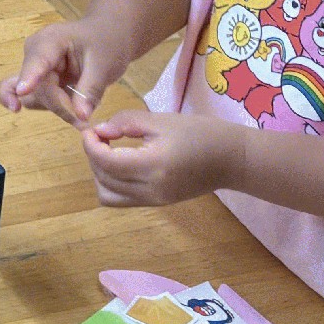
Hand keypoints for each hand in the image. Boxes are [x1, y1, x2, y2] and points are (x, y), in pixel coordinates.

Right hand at [0, 18, 132, 125]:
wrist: (108, 34)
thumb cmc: (107, 42)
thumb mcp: (104, 65)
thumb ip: (90, 90)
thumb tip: (81, 117)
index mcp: (50, 41)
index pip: (38, 61)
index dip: (29, 77)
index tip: (22, 92)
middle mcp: (34, 53)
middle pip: (38, 87)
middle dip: (61, 106)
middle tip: (86, 124)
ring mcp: (33, 67)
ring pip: (34, 96)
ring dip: (56, 110)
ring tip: (83, 120)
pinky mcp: (37, 80)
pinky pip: (29, 95)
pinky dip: (33, 104)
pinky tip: (23, 110)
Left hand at [81, 109, 242, 207]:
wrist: (232, 159)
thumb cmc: (200, 133)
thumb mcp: (161, 120)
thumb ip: (126, 123)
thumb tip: (99, 130)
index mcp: (154, 166)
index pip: (107, 162)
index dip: (91, 145)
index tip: (90, 130)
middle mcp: (151, 190)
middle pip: (103, 179)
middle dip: (93, 156)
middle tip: (100, 136)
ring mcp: (153, 201)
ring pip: (107, 195)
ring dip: (99, 173)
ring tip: (109, 152)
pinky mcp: (156, 204)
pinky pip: (122, 200)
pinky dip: (111, 184)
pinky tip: (120, 164)